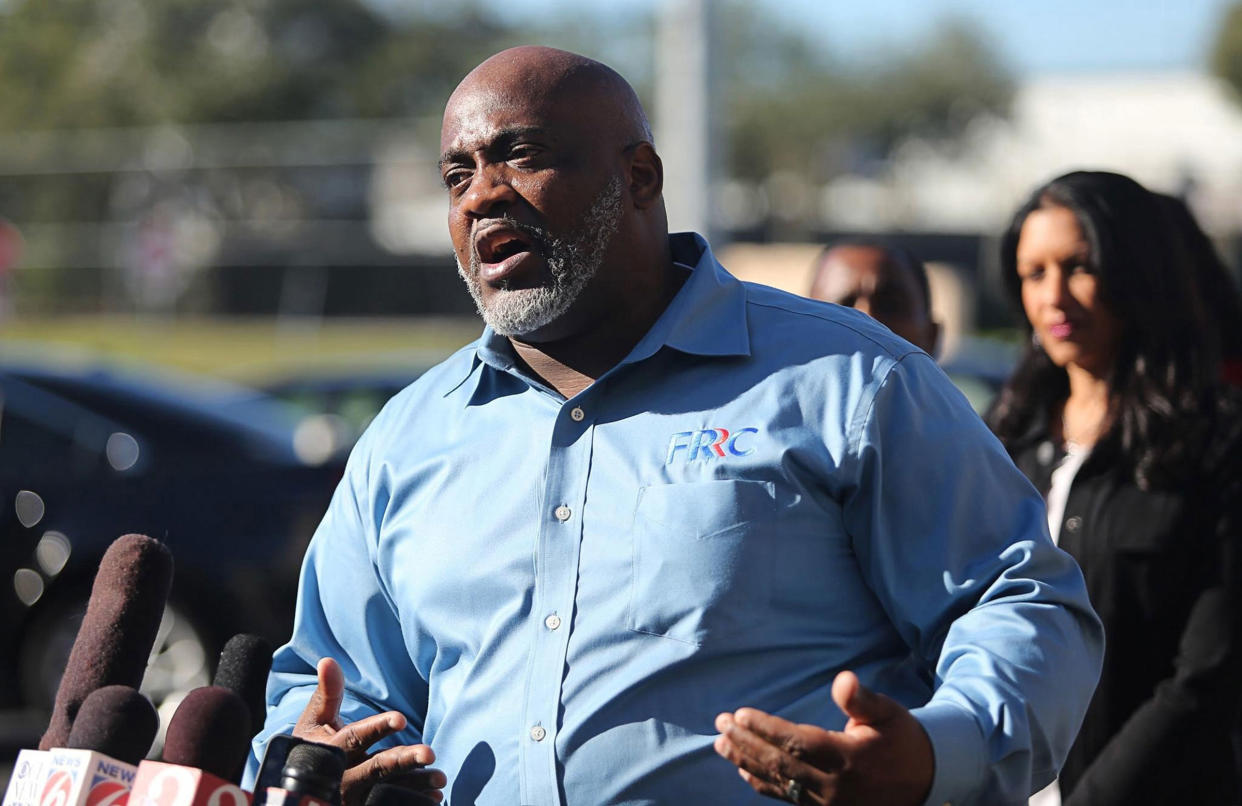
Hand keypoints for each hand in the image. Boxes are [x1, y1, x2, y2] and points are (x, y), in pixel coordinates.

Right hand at [293, 657, 444, 805]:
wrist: (300, 788)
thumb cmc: (313, 745)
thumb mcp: (315, 721)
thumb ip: (327, 693)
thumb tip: (327, 659)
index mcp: (330, 751)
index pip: (355, 738)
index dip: (377, 728)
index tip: (402, 718)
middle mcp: (343, 777)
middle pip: (376, 768)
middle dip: (403, 761)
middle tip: (430, 753)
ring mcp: (354, 797)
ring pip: (387, 790)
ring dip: (415, 784)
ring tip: (441, 778)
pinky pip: (389, 805)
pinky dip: (412, 801)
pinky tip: (435, 796)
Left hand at [713, 671, 932, 805]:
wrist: (924, 781)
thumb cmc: (901, 740)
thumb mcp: (888, 713)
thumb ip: (862, 699)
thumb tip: (843, 679)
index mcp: (847, 758)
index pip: (797, 743)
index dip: (765, 729)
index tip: (739, 714)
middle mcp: (833, 785)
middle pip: (780, 764)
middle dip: (746, 743)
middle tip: (720, 724)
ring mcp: (826, 802)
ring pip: (778, 782)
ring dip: (746, 762)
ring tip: (721, 744)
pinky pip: (786, 797)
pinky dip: (761, 783)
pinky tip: (743, 769)